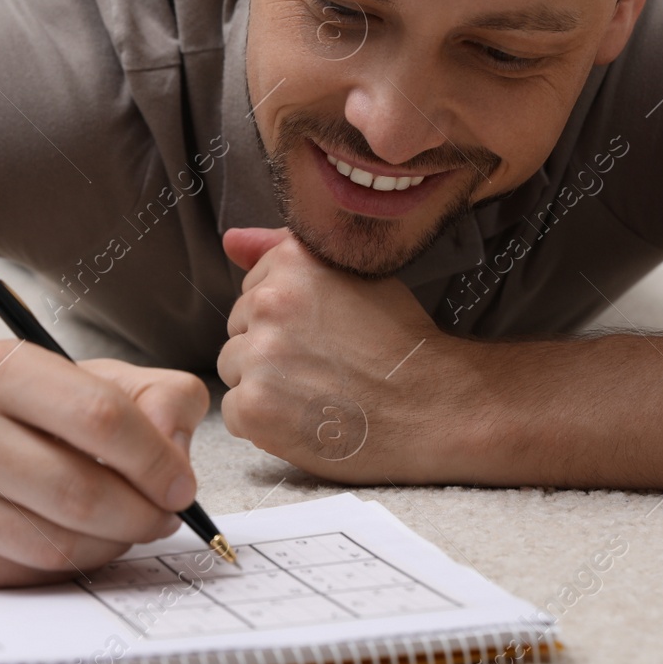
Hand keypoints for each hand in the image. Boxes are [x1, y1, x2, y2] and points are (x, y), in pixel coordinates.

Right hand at [0, 345, 207, 585]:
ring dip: (111, 544)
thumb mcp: (78, 380)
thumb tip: (177, 451)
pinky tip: (74, 541)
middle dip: (141, 514)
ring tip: (123, 528)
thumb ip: (149, 396)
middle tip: (162, 516)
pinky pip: (28, 572)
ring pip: (58, 542)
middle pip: (80, 490)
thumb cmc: (5, 415)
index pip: (100, 416)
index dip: (156, 459)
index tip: (181, 485)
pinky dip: (70, 564)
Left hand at [216, 227, 490, 483]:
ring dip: (263, 385)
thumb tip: (229, 240)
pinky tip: (304, 420)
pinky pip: (233, 411)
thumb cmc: (397, 342)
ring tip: (316, 393)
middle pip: (239, 329)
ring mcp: (258, 356)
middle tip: (325, 366)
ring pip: (233, 369)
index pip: (253, 290)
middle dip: (271, 349)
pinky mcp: (253, 407)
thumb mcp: (353, 277)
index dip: (289, 318)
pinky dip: (262, 423)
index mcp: (291, 261)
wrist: (433, 408)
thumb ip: (284, 252)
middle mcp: (268, 301)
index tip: (326, 333)